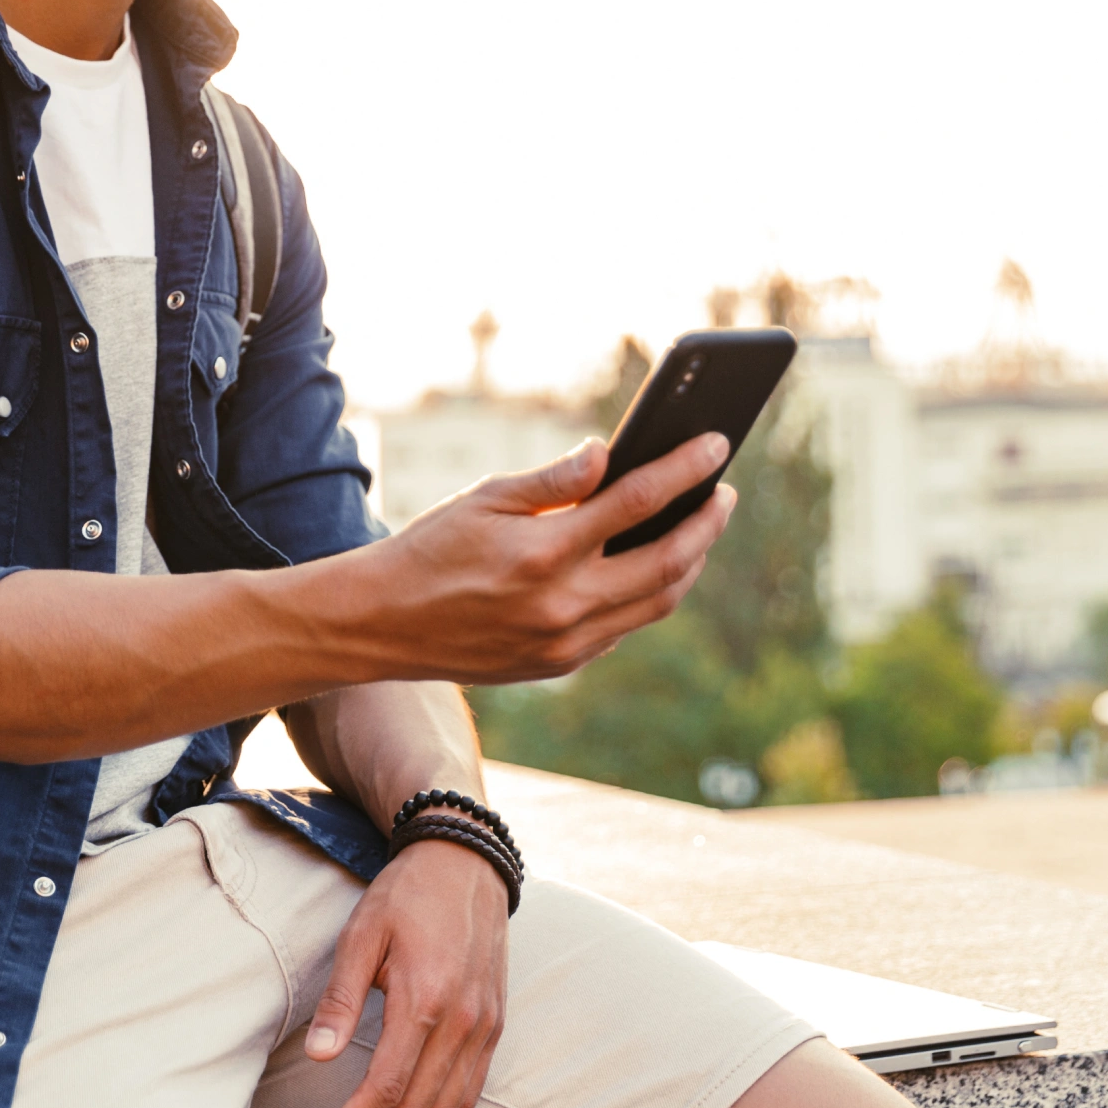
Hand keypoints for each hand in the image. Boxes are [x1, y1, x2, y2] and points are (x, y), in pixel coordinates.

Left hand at [300, 834, 510, 1107]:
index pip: (387, 1089)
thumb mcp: (362, 933)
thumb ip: (342, 998)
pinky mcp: (494, 1030)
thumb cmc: (407, 895)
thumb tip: (321, 1056)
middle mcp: (465, 1023)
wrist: (466, 863)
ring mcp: (486, 1030)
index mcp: (428, 999)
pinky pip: (467, 1096)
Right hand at [363, 434, 736, 686]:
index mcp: (544, 552)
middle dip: (707, 523)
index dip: (685, 468)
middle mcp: (563, 603)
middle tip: (724, 492)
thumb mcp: (484, 498)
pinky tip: (652, 565)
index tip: (717, 443)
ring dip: (690, 562)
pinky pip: (624, 627)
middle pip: (668, 561)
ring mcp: (566, 641)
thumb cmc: (430, 548)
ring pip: (657, 602)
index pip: (638, 501)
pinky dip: (649, 593)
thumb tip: (609, 452)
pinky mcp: (560, 664)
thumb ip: (552, 479)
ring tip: (700, 528)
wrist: (383, 625)